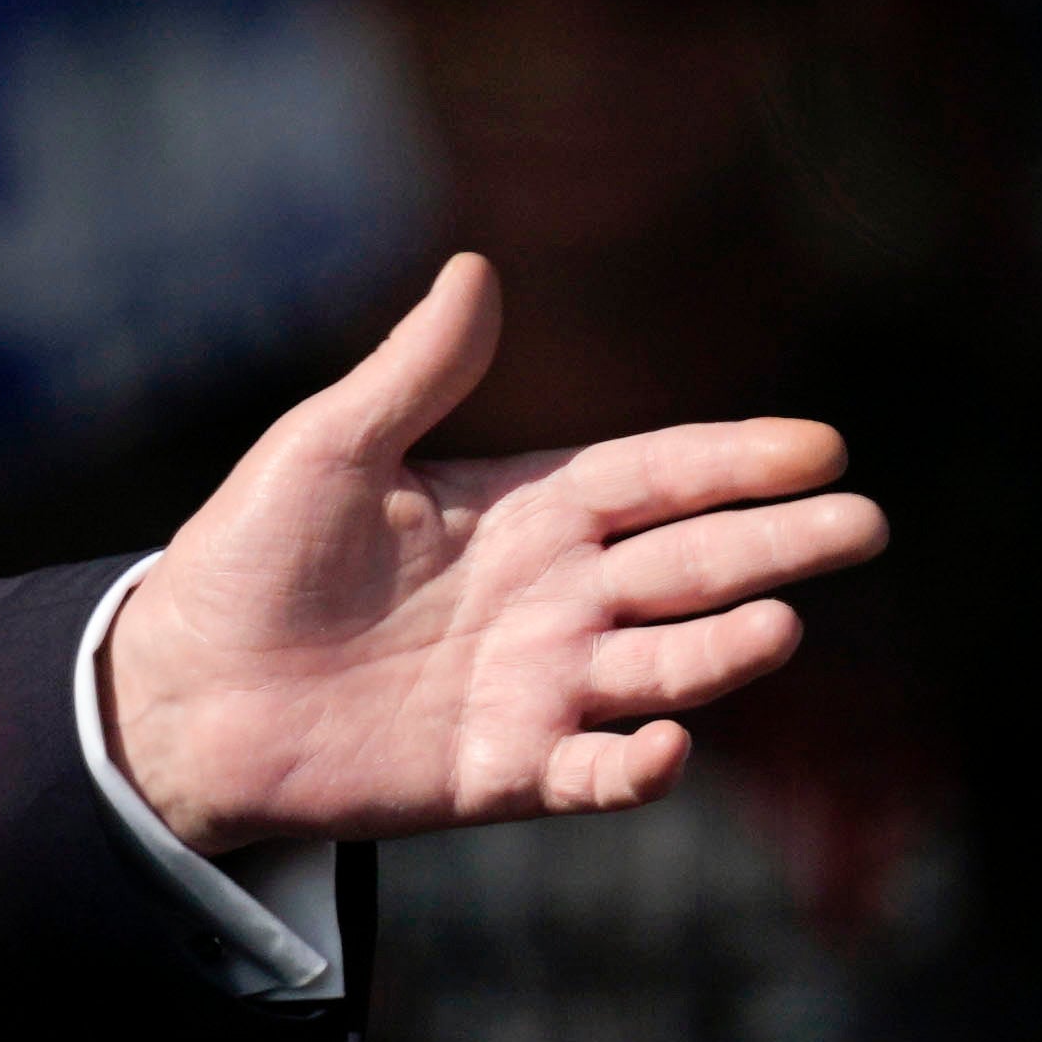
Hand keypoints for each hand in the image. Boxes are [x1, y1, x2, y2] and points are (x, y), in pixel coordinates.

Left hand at [103, 252, 886, 855]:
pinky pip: (593, 773)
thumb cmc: (247, 558)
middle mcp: (549, 600)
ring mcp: (535, 687)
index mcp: (519, 514)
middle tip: (861, 526)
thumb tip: (475, 268)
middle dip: (775, 547)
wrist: (181, 688)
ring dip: (724, 651)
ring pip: (664, 668)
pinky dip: (638, 765)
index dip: (735, 463)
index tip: (822, 447)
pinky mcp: (501, 770)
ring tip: (779, 624)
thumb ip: (414, 372)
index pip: (652, 479)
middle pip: (687, 566)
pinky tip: (670, 744)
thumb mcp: (326, 447)